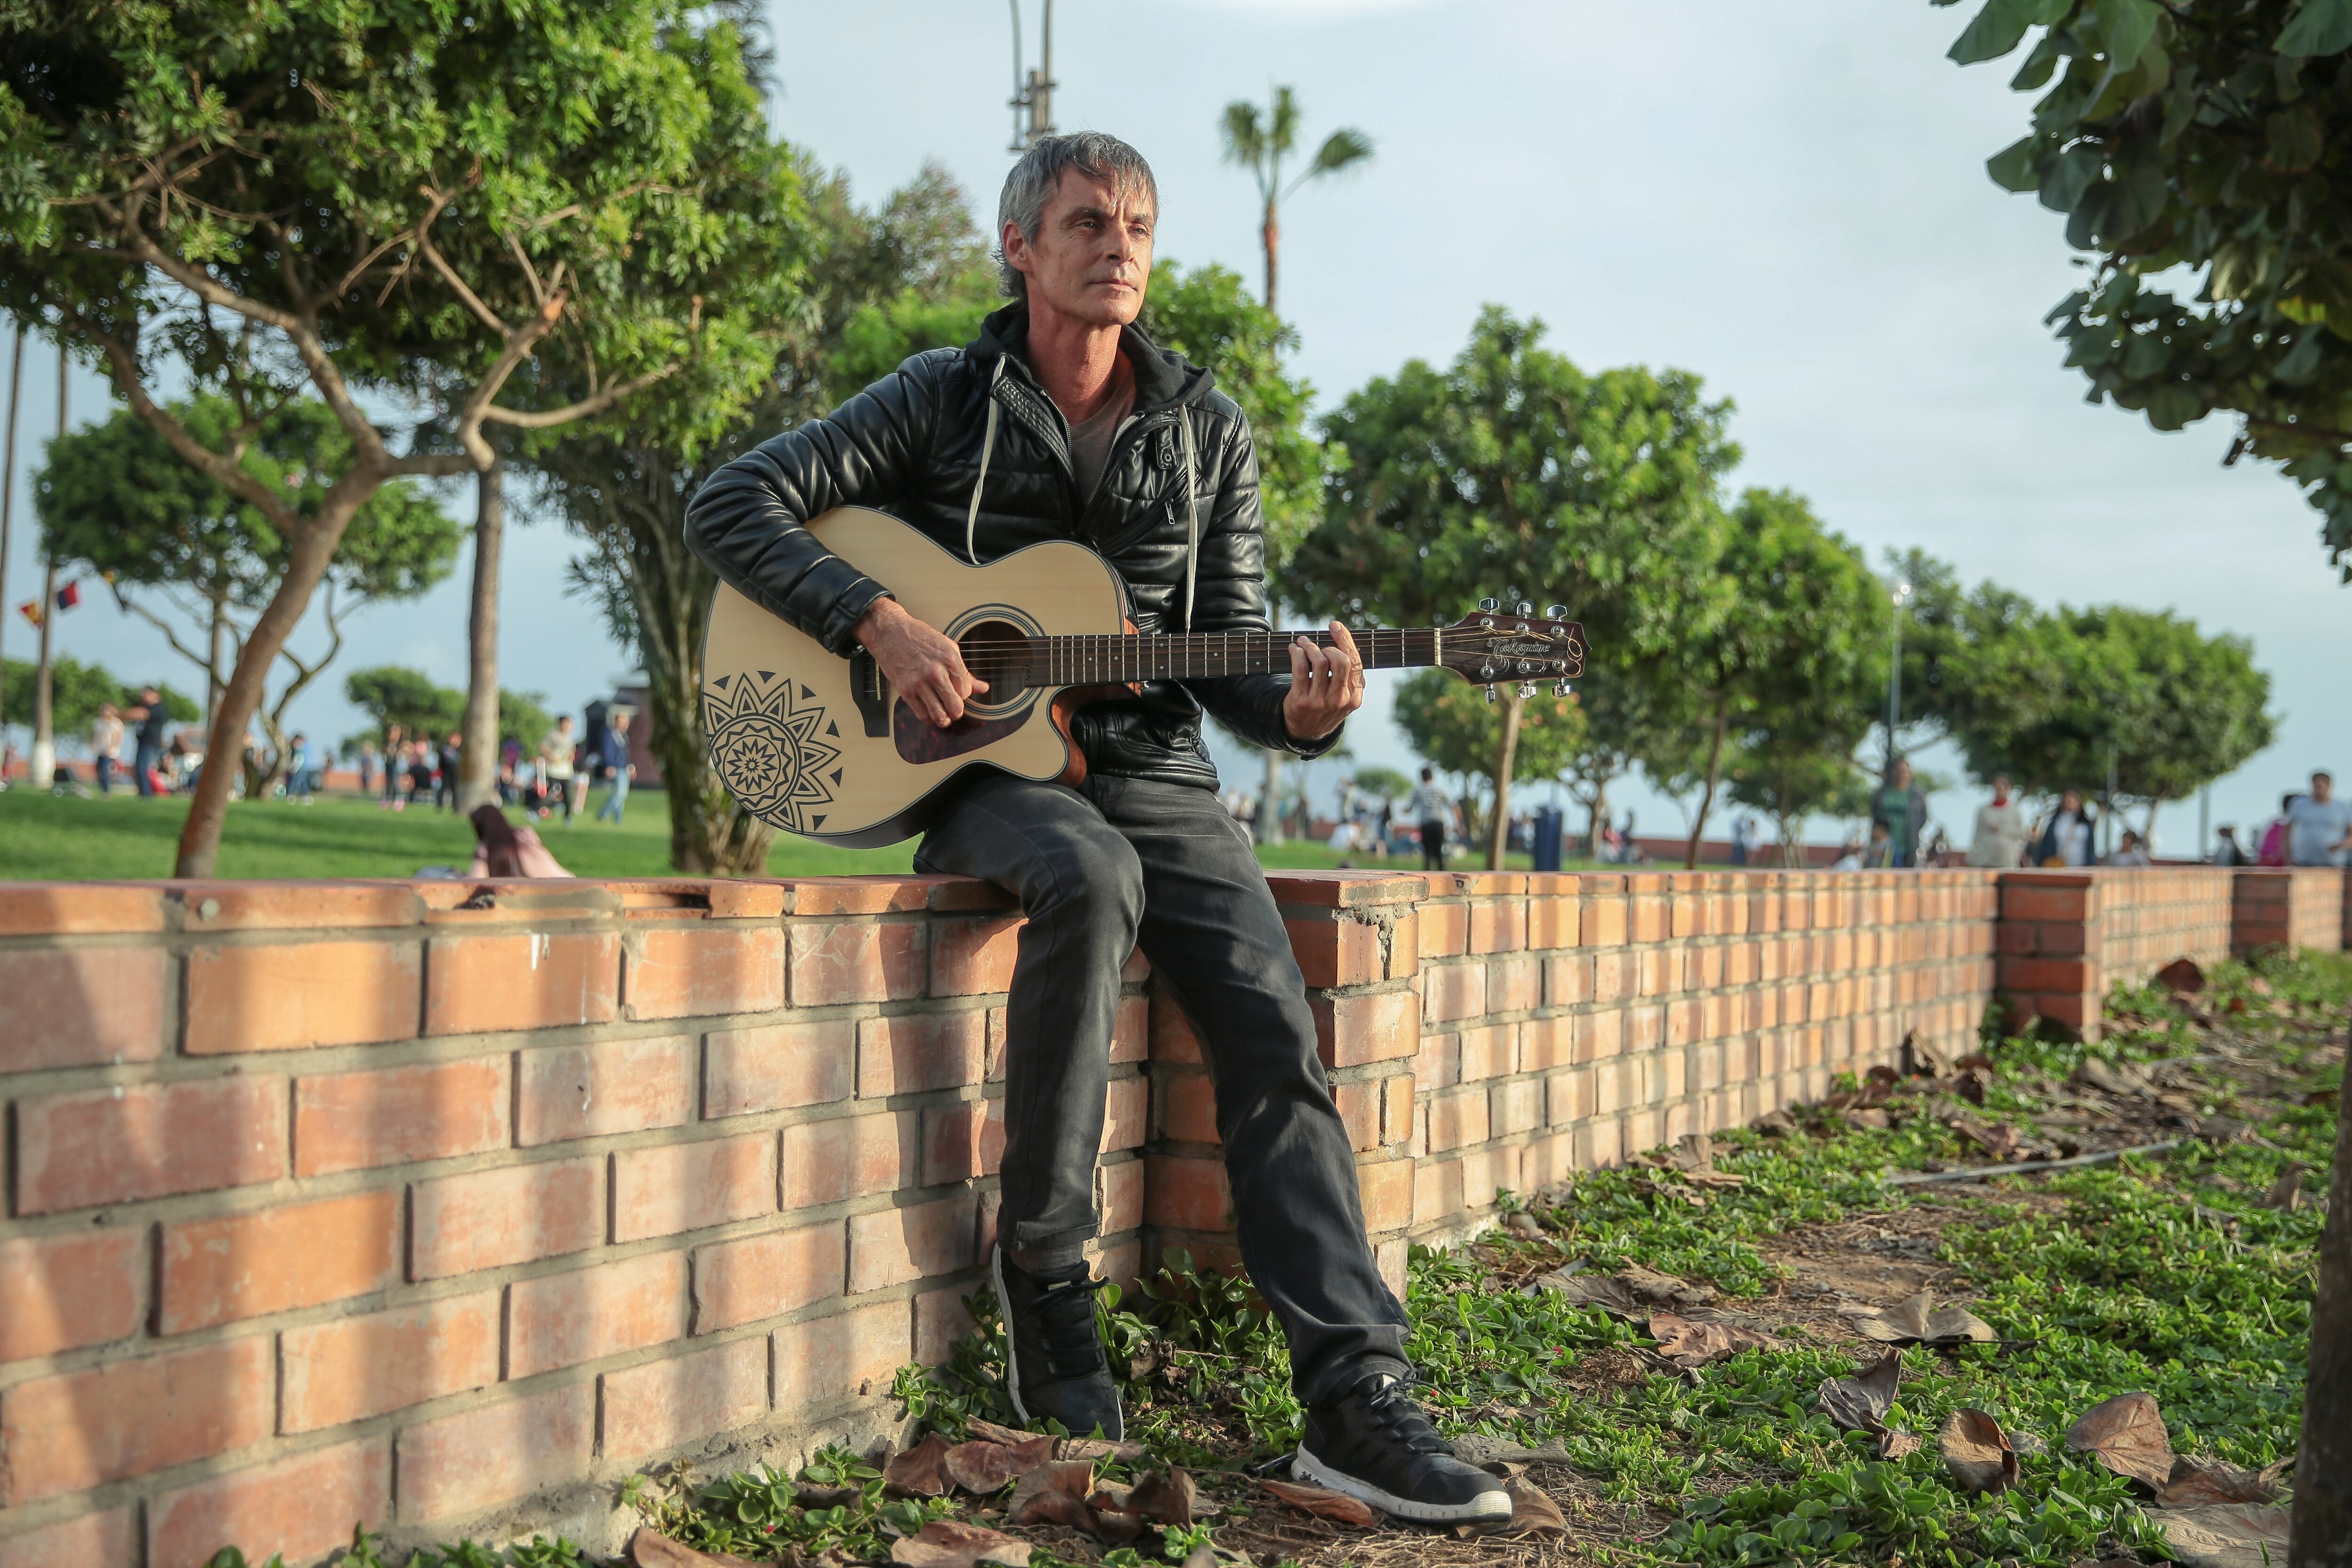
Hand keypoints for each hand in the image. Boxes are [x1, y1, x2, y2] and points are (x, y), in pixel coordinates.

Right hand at [856, 597, 986, 727]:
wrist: (889, 631)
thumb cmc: (918, 636)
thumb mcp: (948, 648)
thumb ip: (965, 671)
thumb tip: (983, 688)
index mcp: (950, 659)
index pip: (966, 691)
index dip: (964, 695)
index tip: (958, 693)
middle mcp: (936, 672)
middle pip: (955, 706)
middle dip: (956, 711)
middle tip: (954, 709)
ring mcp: (919, 682)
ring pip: (939, 715)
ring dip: (944, 719)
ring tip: (944, 716)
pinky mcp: (905, 690)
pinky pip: (921, 714)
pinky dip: (928, 718)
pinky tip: (929, 712)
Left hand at [1282, 620, 1363, 741]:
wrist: (1306, 732)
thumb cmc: (1327, 706)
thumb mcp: (1345, 696)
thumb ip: (1349, 676)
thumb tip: (1342, 642)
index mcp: (1354, 696)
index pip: (1355, 663)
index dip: (1345, 640)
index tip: (1335, 626)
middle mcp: (1339, 700)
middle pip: (1341, 661)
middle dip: (1329, 645)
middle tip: (1319, 644)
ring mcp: (1320, 702)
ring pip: (1319, 662)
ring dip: (1310, 646)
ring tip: (1303, 643)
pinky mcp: (1301, 701)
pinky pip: (1300, 669)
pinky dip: (1297, 653)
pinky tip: (1294, 649)